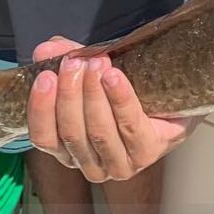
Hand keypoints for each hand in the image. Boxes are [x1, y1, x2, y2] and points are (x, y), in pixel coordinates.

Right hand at [27, 36, 199, 180]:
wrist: (172, 97)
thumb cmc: (124, 89)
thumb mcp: (89, 71)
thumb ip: (65, 59)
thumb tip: (44, 50)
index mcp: (68, 149)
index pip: (44, 138)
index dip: (41, 109)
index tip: (45, 77)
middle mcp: (90, 163)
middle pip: (72, 133)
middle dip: (70, 95)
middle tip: (73, 64)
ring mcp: (119, 163)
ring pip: (99, 132)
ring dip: (94, 95)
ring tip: (96, 63)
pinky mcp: (146, 153)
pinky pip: (130, 125)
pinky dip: (120, 99)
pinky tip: (114, 77)